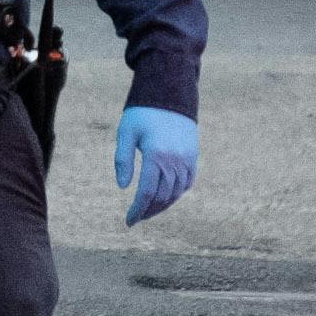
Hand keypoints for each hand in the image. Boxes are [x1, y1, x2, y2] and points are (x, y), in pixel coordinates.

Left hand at [114, 105, 198, 226]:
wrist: (170, 94)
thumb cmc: (142, 114)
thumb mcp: (126, 133)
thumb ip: (122, 160)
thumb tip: (124, 187)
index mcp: (156, 156)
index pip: (147, 192)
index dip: (138, 210)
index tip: (129, 222)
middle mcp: (175, 160)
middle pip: (162, 196)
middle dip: (149, 211)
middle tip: (136, 218)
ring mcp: (187, 159)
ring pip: (176, 192)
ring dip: (162, 205)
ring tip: (148, 211)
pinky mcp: (193, 156)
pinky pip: (187, 182)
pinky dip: (176, 194)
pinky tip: (165, 198)